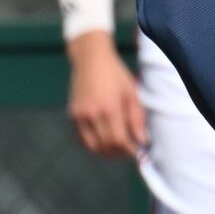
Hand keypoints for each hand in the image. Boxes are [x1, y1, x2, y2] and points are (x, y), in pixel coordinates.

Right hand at [66, 31, 146, 157]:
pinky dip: (94, 145)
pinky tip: (103, 140)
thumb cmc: (116, 76)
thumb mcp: (132, 94)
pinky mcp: (72, 116)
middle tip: (128, 150)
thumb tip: (142, 141)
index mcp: (110, 108)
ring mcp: (79, 116)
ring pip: (92, 146)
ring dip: (106, 151)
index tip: (137, 150)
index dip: (129, 150)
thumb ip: (137, 119)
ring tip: (116, 147)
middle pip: (106, 146)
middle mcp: (92, 114)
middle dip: (119, 152)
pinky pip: (82, 139)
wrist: (91, 60)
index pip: (119, 140)